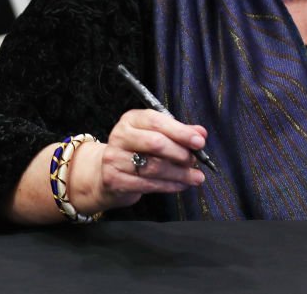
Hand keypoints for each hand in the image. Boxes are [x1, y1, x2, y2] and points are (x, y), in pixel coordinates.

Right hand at [70, 109, 207, 211]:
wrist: (105, 173)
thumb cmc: (137, 150)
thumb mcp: (155, 135)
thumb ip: (179, 133)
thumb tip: (201, 133)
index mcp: (132, 120)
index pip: (157, 122)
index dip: (181, 132)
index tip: (199, 142)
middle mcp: (120, 136)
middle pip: (156, 143)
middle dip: (180, 153)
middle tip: (195, 160)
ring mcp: (114, 158)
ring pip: (154, 167)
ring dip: (180, 174)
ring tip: (195, 177)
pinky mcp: (114, 180)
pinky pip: (148, 184)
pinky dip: (169, 186)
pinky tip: (181, 185)